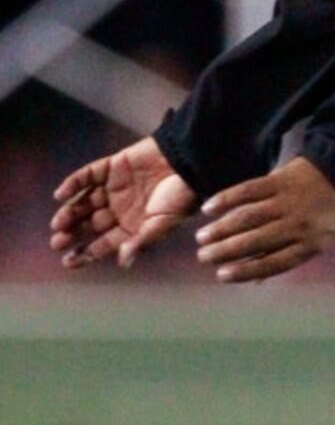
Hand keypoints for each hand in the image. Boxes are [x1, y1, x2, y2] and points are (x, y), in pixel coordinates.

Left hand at [51, 138, 196, 269]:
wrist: (188, 161)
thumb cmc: (181, 197)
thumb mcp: (164, 224)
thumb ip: (141, 241)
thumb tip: (122, 263)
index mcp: (132, 227)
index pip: (104, 244)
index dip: (85, 253)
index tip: (68, 262)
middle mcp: (120, 209)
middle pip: (89, 224)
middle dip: (73, 234)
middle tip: (56, 243)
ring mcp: (113, 188)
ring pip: (84, 202)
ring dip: (70, 212)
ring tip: (58, 224)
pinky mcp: (111, 166)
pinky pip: (88, 176)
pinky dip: (73, 184)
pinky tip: (61, 195)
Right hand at [194, 156, 334, 283]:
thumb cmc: (330, 217)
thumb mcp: (319, 243)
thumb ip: (286, 258)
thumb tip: (254, 281)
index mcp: (310, 245)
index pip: (273, 263)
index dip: (246, 271)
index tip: (222, 275)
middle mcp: (298, 225)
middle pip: (255, 241)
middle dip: (225, 251)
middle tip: (203, 257)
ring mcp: (288, 201)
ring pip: (248, 217)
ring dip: (221, 228)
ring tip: (202, 237)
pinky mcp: (280, 180)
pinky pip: (248, 190)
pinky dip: (226, 199)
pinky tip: (209, 208)